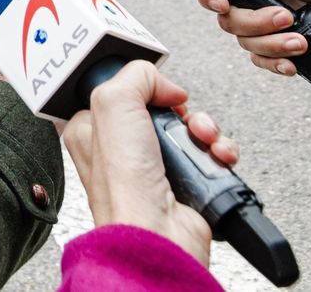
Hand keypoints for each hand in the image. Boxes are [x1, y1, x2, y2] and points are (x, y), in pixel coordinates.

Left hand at [62, 62, 238, 266]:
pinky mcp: (185, 184)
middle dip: (182, 109)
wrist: (158, 235)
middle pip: (160, 108)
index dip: (142, 87)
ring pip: (189, 129)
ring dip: (206, 129)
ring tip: (206, 139)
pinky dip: (219, 152)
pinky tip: (217, 156)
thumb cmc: (123, 183)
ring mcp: (154, 167)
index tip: (154, 91)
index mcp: (91, 127)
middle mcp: (120, 148)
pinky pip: (209, 155)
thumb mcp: (113, 102)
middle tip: (182, 116)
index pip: (118, 91)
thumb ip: (135, 76)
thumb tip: (164, 84)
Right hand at [194, 0, 310, 75]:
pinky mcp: (281, 49)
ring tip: (301, 41)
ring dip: (272, 46)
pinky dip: (276, 65)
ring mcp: (265, 30)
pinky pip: (264, 63)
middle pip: (229, 21)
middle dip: (255, 23)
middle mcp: (251, 5)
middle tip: (287, 16)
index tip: (223, 4)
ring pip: (247, 45)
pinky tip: (293, 64)